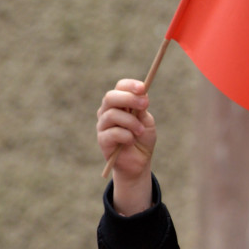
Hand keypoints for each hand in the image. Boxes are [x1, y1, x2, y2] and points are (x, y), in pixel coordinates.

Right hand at [96, 78, 157, 214]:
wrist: (139, 162)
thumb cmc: (142, 139)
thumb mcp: (146, 121)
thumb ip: (142, 108)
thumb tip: (142, 94)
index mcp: (119, 104)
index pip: (120, 87)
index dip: (130, 86)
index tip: (143, 88)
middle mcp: (108, 111)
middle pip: (110, 97)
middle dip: (129, 98)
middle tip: (145, 104)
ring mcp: (103, 126)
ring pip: (112, 114)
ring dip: (131, 122)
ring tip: (141, 131)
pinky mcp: (102, 140)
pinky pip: (113, 133)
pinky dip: (126, 136)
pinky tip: (131, 141)